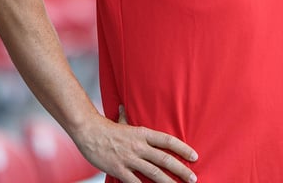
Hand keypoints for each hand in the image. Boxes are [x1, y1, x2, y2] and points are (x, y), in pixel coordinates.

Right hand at [72, 105, 198, 182]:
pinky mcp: (119, 169)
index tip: (195, 156)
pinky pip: (135, 182)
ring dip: (169, 182)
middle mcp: (139, 146)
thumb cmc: (105, 128)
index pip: (168, 141)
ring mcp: (129, 159)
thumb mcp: (121, 121)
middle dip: (181, 170)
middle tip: (193, 178)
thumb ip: (127, 118)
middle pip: (165, 159)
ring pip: (154, 173)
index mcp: (142, 133)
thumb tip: (126, 108)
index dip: (183, 149)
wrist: (87, 131)